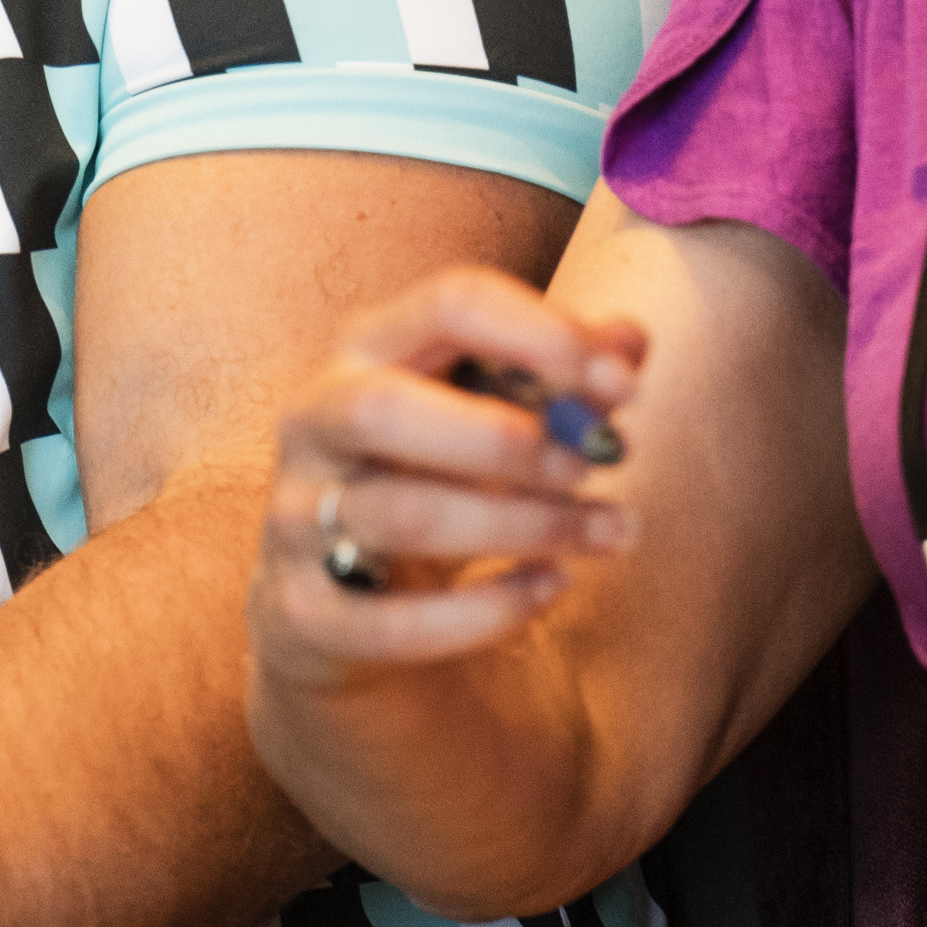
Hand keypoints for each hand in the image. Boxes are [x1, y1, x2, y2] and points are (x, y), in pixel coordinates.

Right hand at [254, 265, 646, 695]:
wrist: (338, 594)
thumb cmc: (434, 470)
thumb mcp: (490, 405)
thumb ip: (559, 371)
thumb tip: (630, 343)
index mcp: (367, 346)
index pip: (448, 305)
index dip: (542, 337)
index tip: (623, 385)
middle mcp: (315, 420)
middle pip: (386, 408)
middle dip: (505, 438)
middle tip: (597, 464)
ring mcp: (296, 517)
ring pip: (405, 516)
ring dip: (526, 524)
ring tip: (610, 531)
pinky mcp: (305, 612)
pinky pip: (394, 621)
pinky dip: (489, 610)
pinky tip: (555, 587)